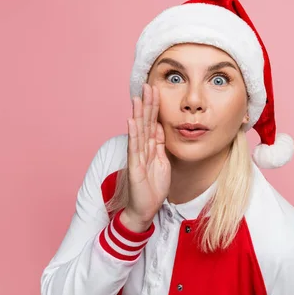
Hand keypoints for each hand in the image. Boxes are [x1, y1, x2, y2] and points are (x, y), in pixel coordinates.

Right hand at [122, 83, 170, 231]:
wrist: (145, 209)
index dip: (155, 106)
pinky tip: (131, 121)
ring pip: (138, 131)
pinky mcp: (134, 167)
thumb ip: (160, 145)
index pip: (152, 122)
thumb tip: (161, 127)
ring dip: (138, 113)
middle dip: (147, 104)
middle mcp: (142, 148)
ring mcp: (137, 157)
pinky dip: (133, 134)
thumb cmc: (153, 187)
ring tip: (137, 97)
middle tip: (148, 85)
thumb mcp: (162, 161)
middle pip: (145, 122)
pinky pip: (134, 148)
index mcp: (150, 147)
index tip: (156, 90)